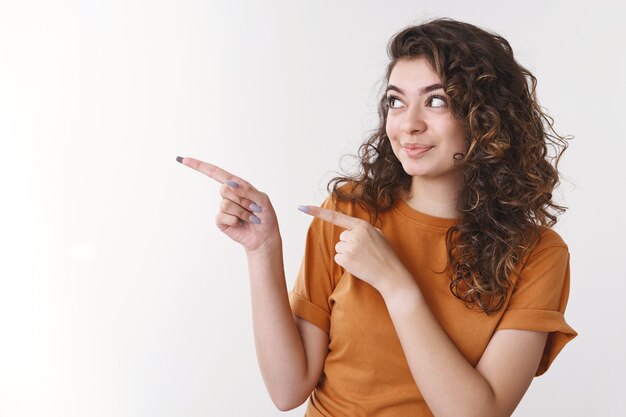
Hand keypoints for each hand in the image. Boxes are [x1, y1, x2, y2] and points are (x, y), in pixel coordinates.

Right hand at [178, 156, 280, 252]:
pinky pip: (223, 216)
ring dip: (241, 212)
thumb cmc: (266, 216)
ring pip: (225, 204)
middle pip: (224, 189)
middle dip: (242, 200)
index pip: (216, 173)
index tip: (184, 160)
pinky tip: (242, 224)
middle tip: (253, 208)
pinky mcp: (221, 220)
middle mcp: (228, 194)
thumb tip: (230, 184)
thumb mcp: (263, 200)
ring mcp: (224, 208)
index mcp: (237, 185)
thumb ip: (248, 190)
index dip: (200, 166)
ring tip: (249, 217)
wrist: (264, 237)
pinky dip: (236, 221)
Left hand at [298, 204, 413, 295]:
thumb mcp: (378, 235)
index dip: (317, 212)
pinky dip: (346, 263)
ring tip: (363, 259)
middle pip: (341, 237)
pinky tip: (359, 265)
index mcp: (362, 226)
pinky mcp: (345, 260)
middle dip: (350, 244)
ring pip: (339, 248)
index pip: (337, 217)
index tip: (303, 207)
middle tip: (365, 252)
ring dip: (348, 254)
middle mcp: (354, 235)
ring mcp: (349, 248)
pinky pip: (338, 259)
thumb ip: (362, 229)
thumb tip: (348, 229)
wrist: (391, 275)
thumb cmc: (385, 255)